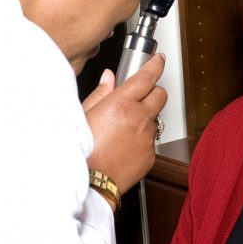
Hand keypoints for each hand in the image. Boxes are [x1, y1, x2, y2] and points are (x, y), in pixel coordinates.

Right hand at [83, 54, 166, 193]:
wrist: (91, 183)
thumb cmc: (82, 150)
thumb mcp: (84, 115)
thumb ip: (101, 93)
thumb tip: (109, 78)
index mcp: (121, 104)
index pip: (147, 77)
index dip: (155, 65)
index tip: (158, 60)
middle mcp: (139, 118)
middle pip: (160, 95)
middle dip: (153, 92)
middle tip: (139, 96)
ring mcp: (147, 137)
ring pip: (155, 119)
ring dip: (144, 118)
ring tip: (122, 129)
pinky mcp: (151, 154)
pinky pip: (151, 141)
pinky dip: (141, 139)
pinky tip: (124, 146)